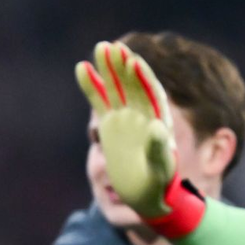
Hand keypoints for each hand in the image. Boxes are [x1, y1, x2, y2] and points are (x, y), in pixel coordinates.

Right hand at [76, 40, 177, 218]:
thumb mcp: (162, 170)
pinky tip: (82, 67)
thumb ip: (159, 149)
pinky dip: (92, 86)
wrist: (148, 197)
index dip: (143, 79)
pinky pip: (100, 101)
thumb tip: (156, 126)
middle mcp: (144, 114)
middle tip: (113, 47)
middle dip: (123, 67)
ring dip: (108, 68)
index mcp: (161, 122)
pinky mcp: (111, 125)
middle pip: (133, 85)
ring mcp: (126, 117)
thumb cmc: (160, 186)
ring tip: (100, 47)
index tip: (134, 63)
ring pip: (116, 88)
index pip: (152, 95)